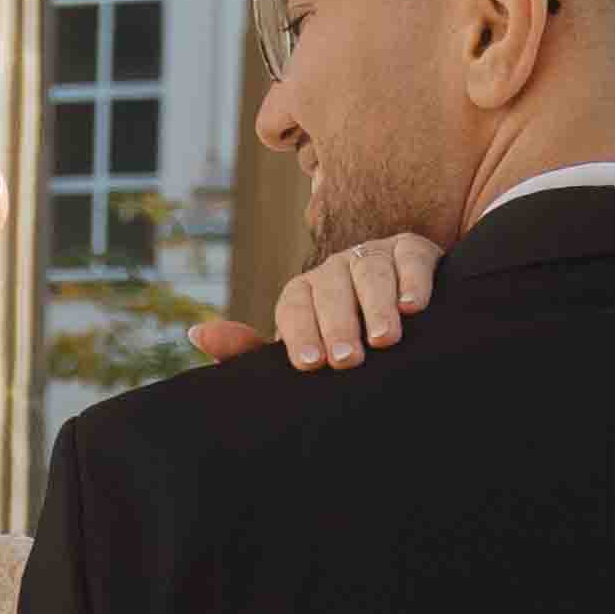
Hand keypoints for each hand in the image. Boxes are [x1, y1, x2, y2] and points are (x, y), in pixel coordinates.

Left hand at [267, 229, 439, 379]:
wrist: (402, 333)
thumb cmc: (346, 348)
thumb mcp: (306, 353)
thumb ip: (258, 351)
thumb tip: (201, 335)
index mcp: (306, 292)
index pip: (294, 306)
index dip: (300, 332)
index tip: (309, 363)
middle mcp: (336, 269)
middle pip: (332, 289)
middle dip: (338, 325)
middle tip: (346, 360)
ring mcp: (374, 255)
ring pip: (370, 272)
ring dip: (377, 306)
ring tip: (383, 339)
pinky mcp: (412, 250)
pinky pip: (411, 258)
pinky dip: (413, 280)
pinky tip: (413, 307)